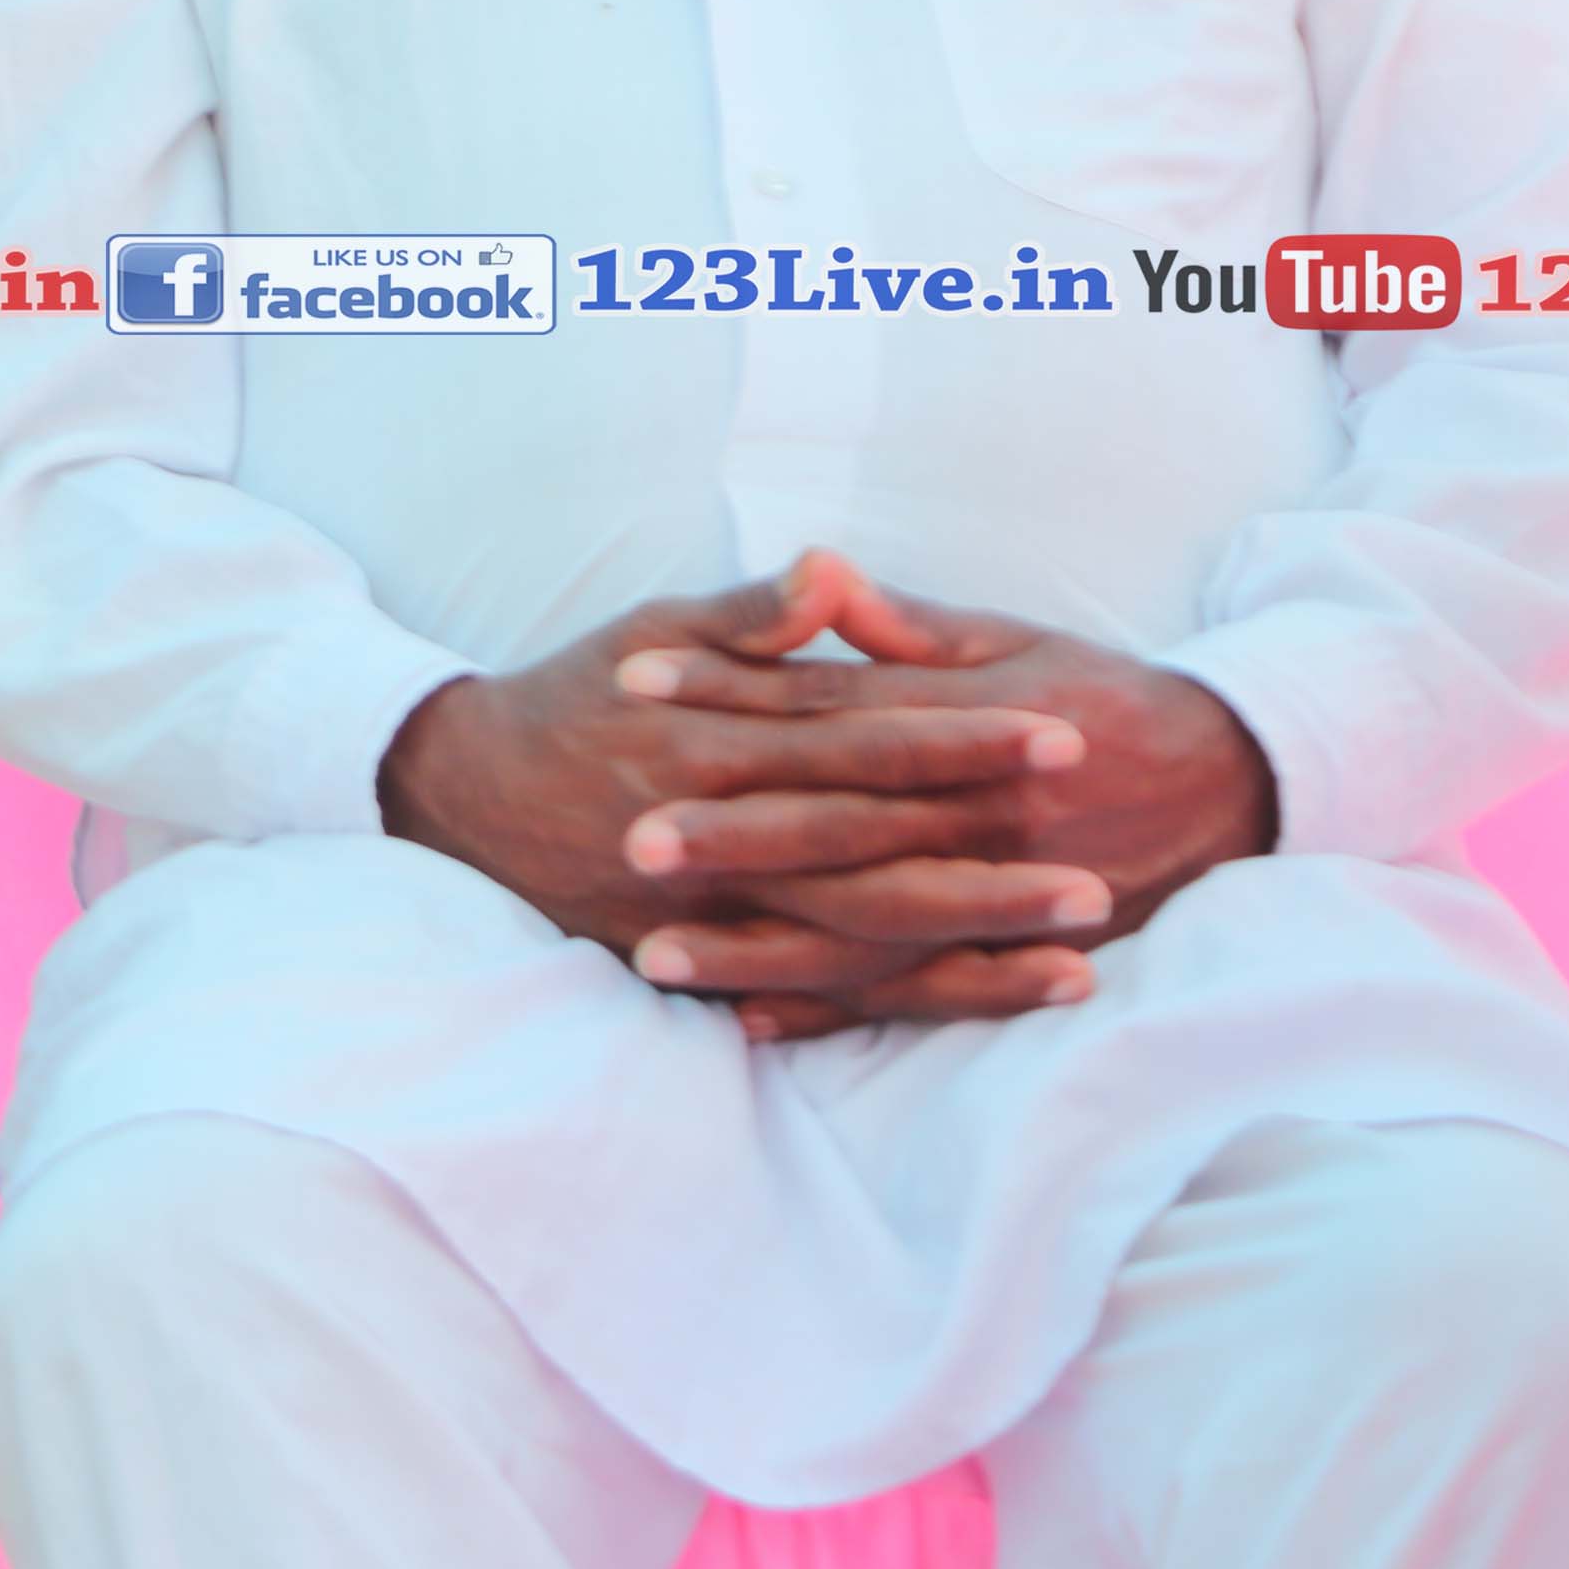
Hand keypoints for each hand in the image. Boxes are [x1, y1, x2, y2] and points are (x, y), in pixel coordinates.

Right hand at [379, 551, 1111, 1035]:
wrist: (465, 796)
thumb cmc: (573, 698)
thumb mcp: (650, 631)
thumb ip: (749, 614)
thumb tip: (829, 568)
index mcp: (720, 739)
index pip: (865, 739)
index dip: (962, 739)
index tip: (1059, 734)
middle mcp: (723, 833)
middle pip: (878, 853)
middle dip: (992, 864)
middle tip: (1102, 869)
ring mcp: (713, 911)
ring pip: (861, 938)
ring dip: (972, 946)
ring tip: (1082, 953)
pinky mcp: (705, 961)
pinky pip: (821, 994)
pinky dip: (905, 1000)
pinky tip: (994, 996)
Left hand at [612, 560, 1277, 1040]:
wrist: (1229, 782)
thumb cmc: (1099, 696)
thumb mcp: (1010, 639)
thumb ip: (906, 625)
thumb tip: (817, 571)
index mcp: (964, 721)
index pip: (826, 704)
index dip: (727, 689)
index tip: (632, 680)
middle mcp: (974, 814)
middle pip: (835, 826)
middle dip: (732, 836)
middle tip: (628, 841)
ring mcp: (993, 894)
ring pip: (859, 930)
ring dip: (756, 948)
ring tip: (653, 957)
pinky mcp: (1009, 952)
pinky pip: (911, 994)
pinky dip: (830, 1012)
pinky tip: (746, 1019)